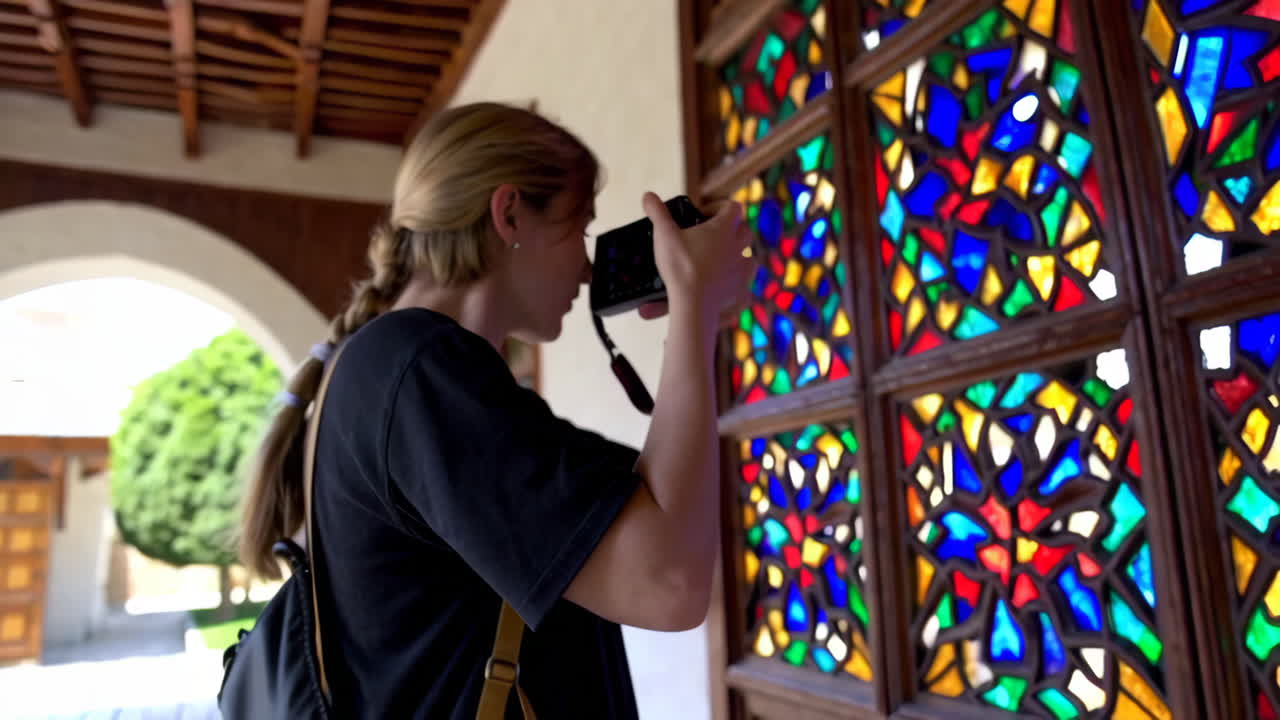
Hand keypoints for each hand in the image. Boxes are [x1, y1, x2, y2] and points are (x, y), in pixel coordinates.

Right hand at [642, 192, 752, 323]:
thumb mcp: (664, 235)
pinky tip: (723, 287)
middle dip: (729, 230)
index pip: (732, 206)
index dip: (719, 206)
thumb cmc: (681, 267)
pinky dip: (735, 284)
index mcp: (724, 228)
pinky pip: (744, 285)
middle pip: (743, 230)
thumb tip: (647, 196)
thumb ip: (657, 213)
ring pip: (748, 257)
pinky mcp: (742, 292)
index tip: (703, 214)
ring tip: (718, 261)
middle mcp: (739, 247)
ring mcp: (744, 271)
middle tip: (710, 237)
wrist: (694, 306)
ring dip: (736, 256)